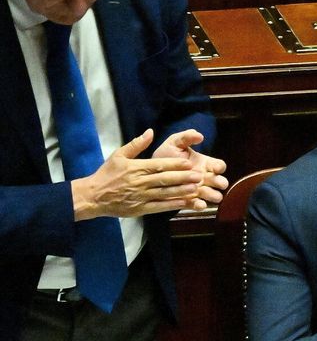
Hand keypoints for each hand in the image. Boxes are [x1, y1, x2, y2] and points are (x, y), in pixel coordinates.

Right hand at [70, 131, 203, 219]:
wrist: (93, 196)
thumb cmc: (107, 174)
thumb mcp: (118, 155)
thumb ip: (136, 144)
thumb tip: (150, 132)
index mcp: (135, 168)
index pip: (158, 165)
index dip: (175, 164)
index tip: (188, 163)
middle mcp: (139, 182)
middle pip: (164, 179)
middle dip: (183, 178)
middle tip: (199, 176)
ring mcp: (140, 196)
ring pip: (164, 193)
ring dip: (181, 191)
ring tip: (196, 189)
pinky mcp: (140, 209)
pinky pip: (159, 207)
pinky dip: (172, 205)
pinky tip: (185, 202)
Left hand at [151, 129, 227, 207]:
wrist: (150, 172)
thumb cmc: (165, 156)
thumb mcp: (174, 143)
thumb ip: (186, 137)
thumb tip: (199, 135)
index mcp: (205, 164)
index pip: (219, 166)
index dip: (219, 167)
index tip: (215, 168)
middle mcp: (205, 178)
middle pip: (220, 181)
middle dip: (221, 182)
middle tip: (218, 183)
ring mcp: (199, 190)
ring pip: (214, 195)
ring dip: (213, 195)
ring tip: (207, 194)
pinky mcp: (190, 200)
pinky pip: (199, 205)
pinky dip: (200, 205)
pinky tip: (198, 204)